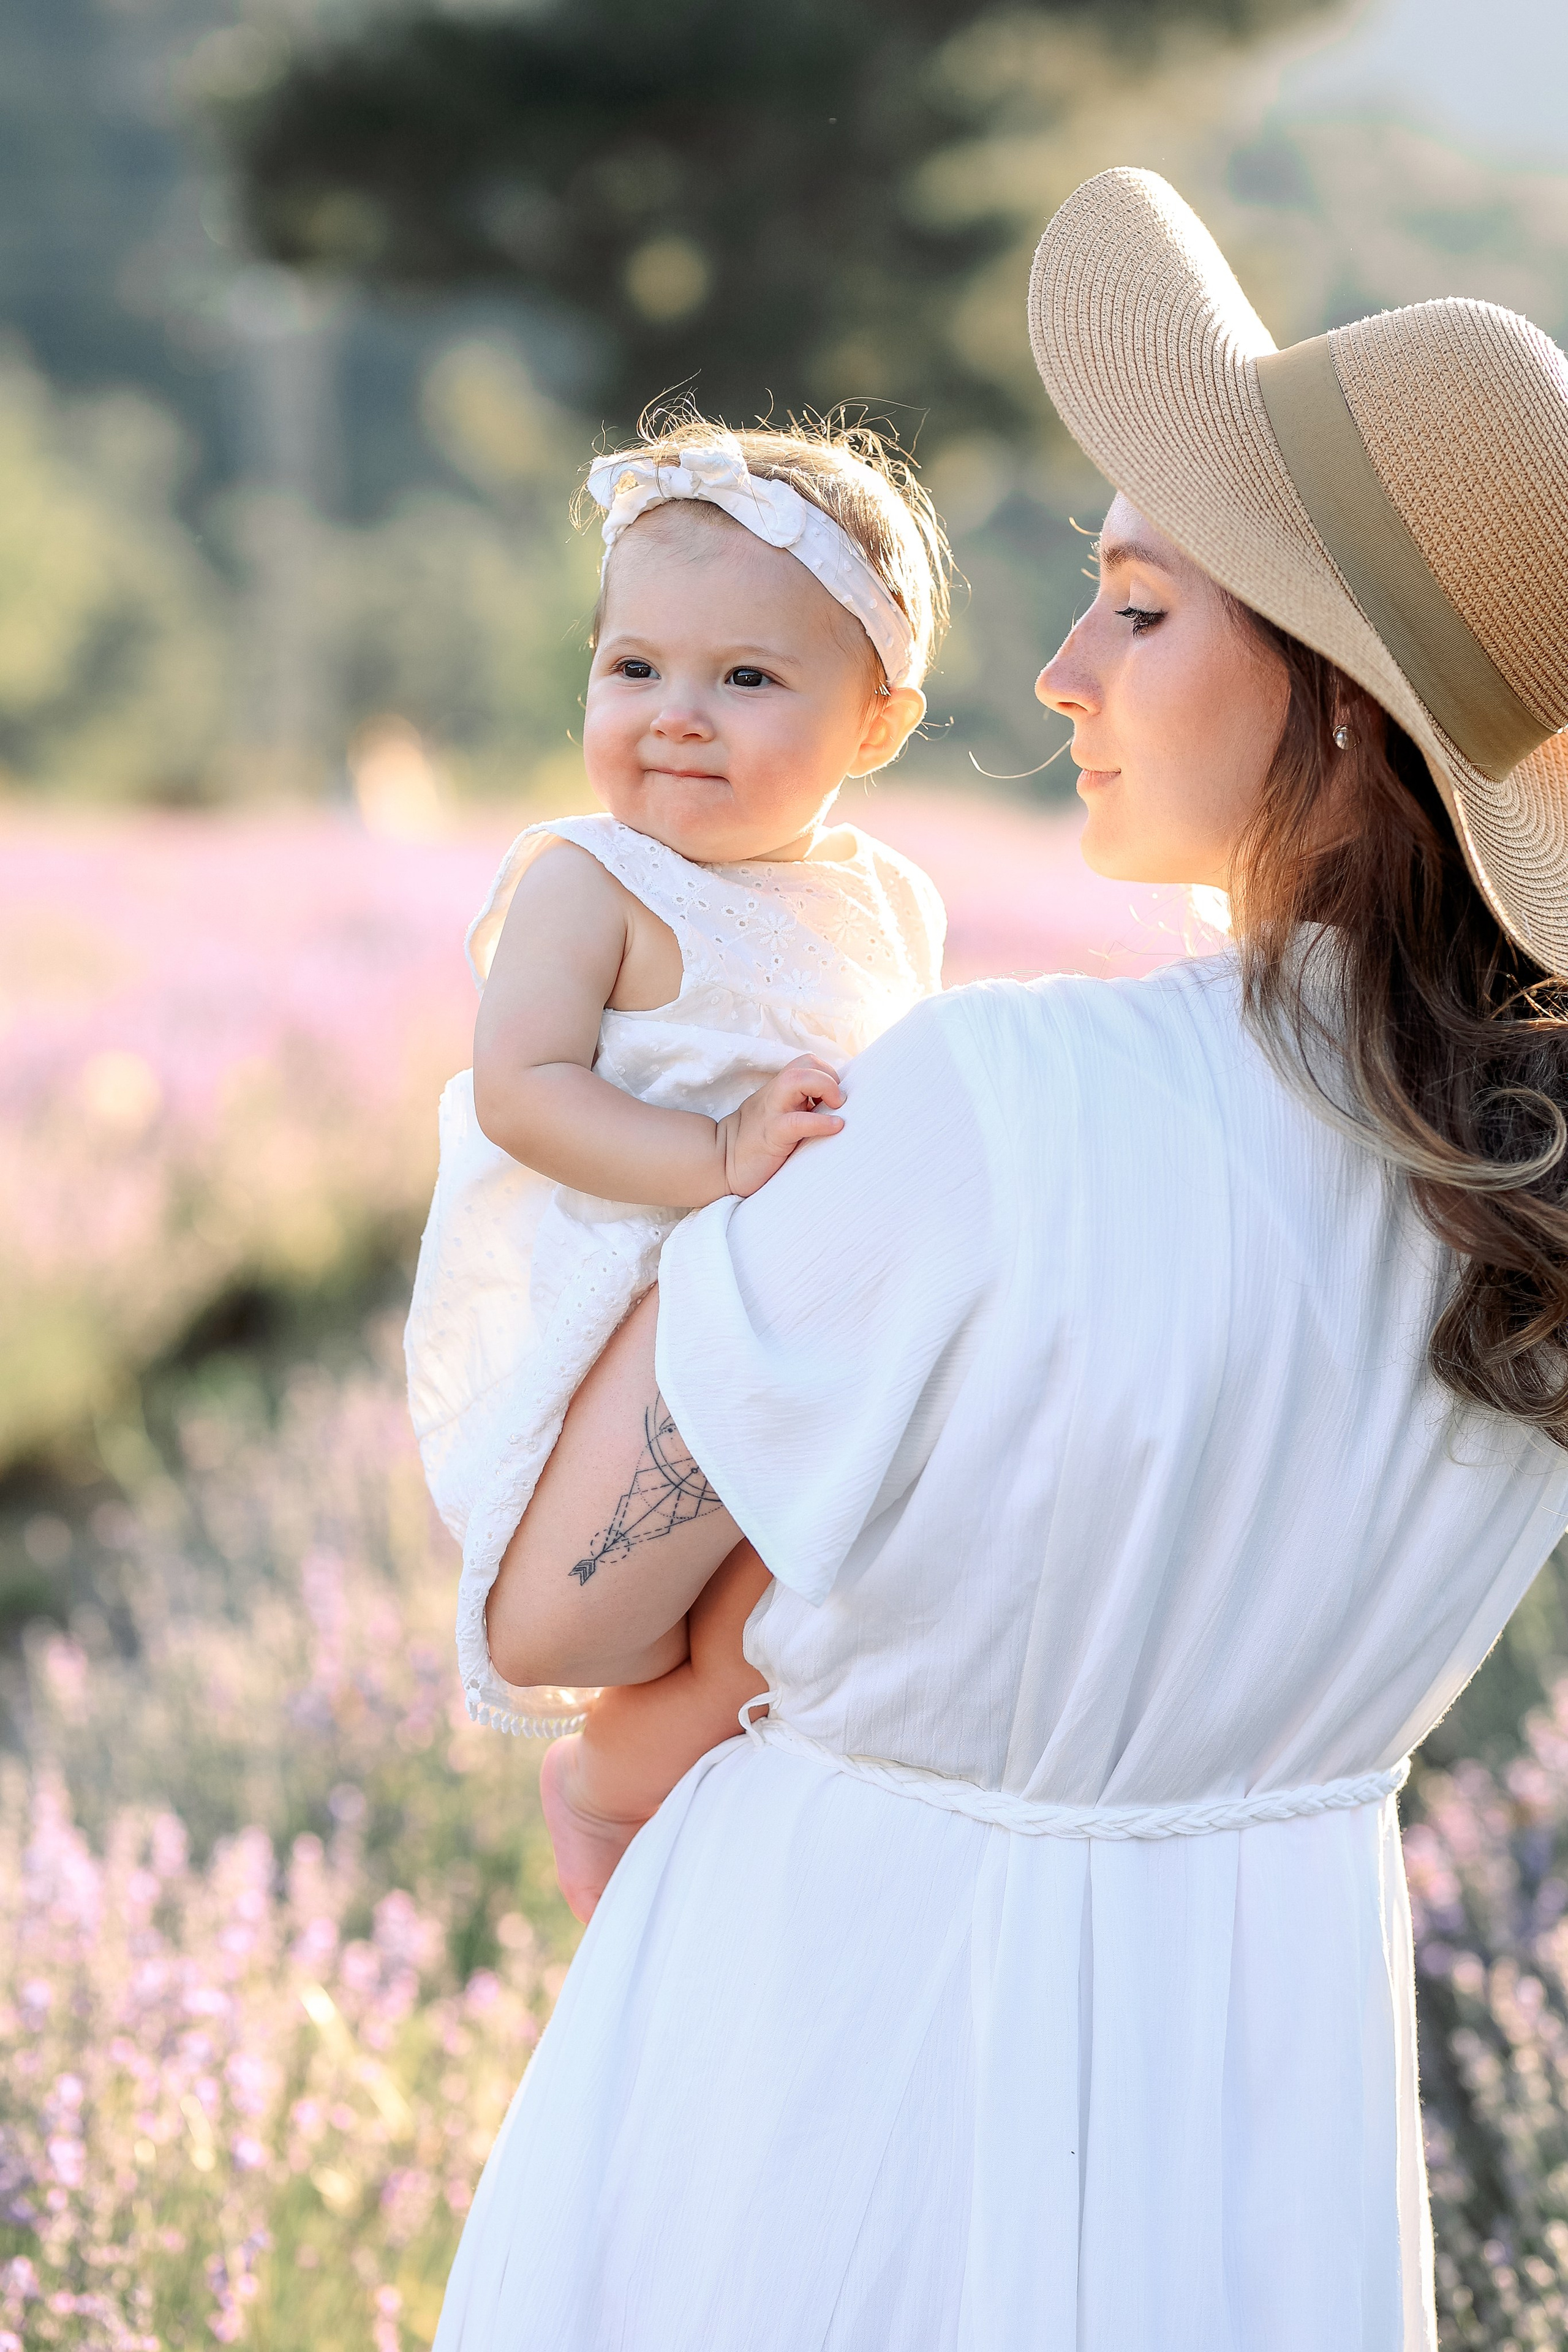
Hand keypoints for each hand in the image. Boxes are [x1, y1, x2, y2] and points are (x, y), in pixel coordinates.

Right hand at [716, 1055, 844, 1197]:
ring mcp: (772, 1112)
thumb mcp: (780, 1118)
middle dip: (830, 1076)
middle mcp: (775, 1094)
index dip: (828, 1074)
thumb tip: (835, 1107)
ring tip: (837, 1108)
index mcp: (779, 1090)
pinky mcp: (772, 1134)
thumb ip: (800, 1108)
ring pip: (798, 1079)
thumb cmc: (757, 1145)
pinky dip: (821, 1122)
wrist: (721, 1163)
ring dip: (826, 1088)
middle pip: (806, 1062)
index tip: (836, 1099)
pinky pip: (798, 1121)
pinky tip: (835, 1127)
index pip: (807, 1063)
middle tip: (838, 1102)